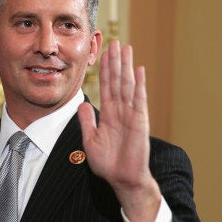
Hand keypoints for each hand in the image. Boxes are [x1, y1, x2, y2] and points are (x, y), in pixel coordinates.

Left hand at [78, 40, 161, 221]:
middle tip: (114, 41)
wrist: (122, 179)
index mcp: (109, 113)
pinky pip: (138, 99)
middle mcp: (121, 110)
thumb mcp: (90, 140)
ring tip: (126, 48)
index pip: (106, 85)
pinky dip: (139, 84)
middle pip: (117, 80)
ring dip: (126, 66)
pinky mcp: (140, 121)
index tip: (102, 52)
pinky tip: (138, 70)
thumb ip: (86, 122)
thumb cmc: (108, 163)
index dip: (104, 69)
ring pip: (128, 84)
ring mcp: (131, 114)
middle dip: (115, 61)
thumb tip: (81, 104)